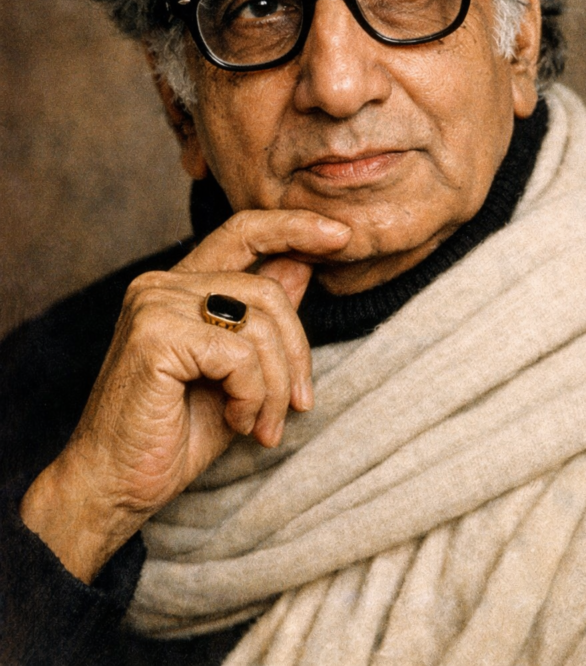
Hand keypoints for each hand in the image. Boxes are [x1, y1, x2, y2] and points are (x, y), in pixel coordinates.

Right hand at [20, 210, 349, 581]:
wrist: (115, 488)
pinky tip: (236, 422)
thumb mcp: (237, 373)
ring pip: (259, 324)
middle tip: (298, 405)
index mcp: (180, 286)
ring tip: (261, 425)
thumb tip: (302, 265)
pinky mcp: (155, 335)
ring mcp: (155, 304)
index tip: (341, 235)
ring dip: (275, 385)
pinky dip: (252, 395)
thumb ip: (262, 319)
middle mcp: (162, 283)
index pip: (243, 231)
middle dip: (296, 353)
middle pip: (267, 290)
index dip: (294, 226)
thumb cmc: (174, 435)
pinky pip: (240, 355)